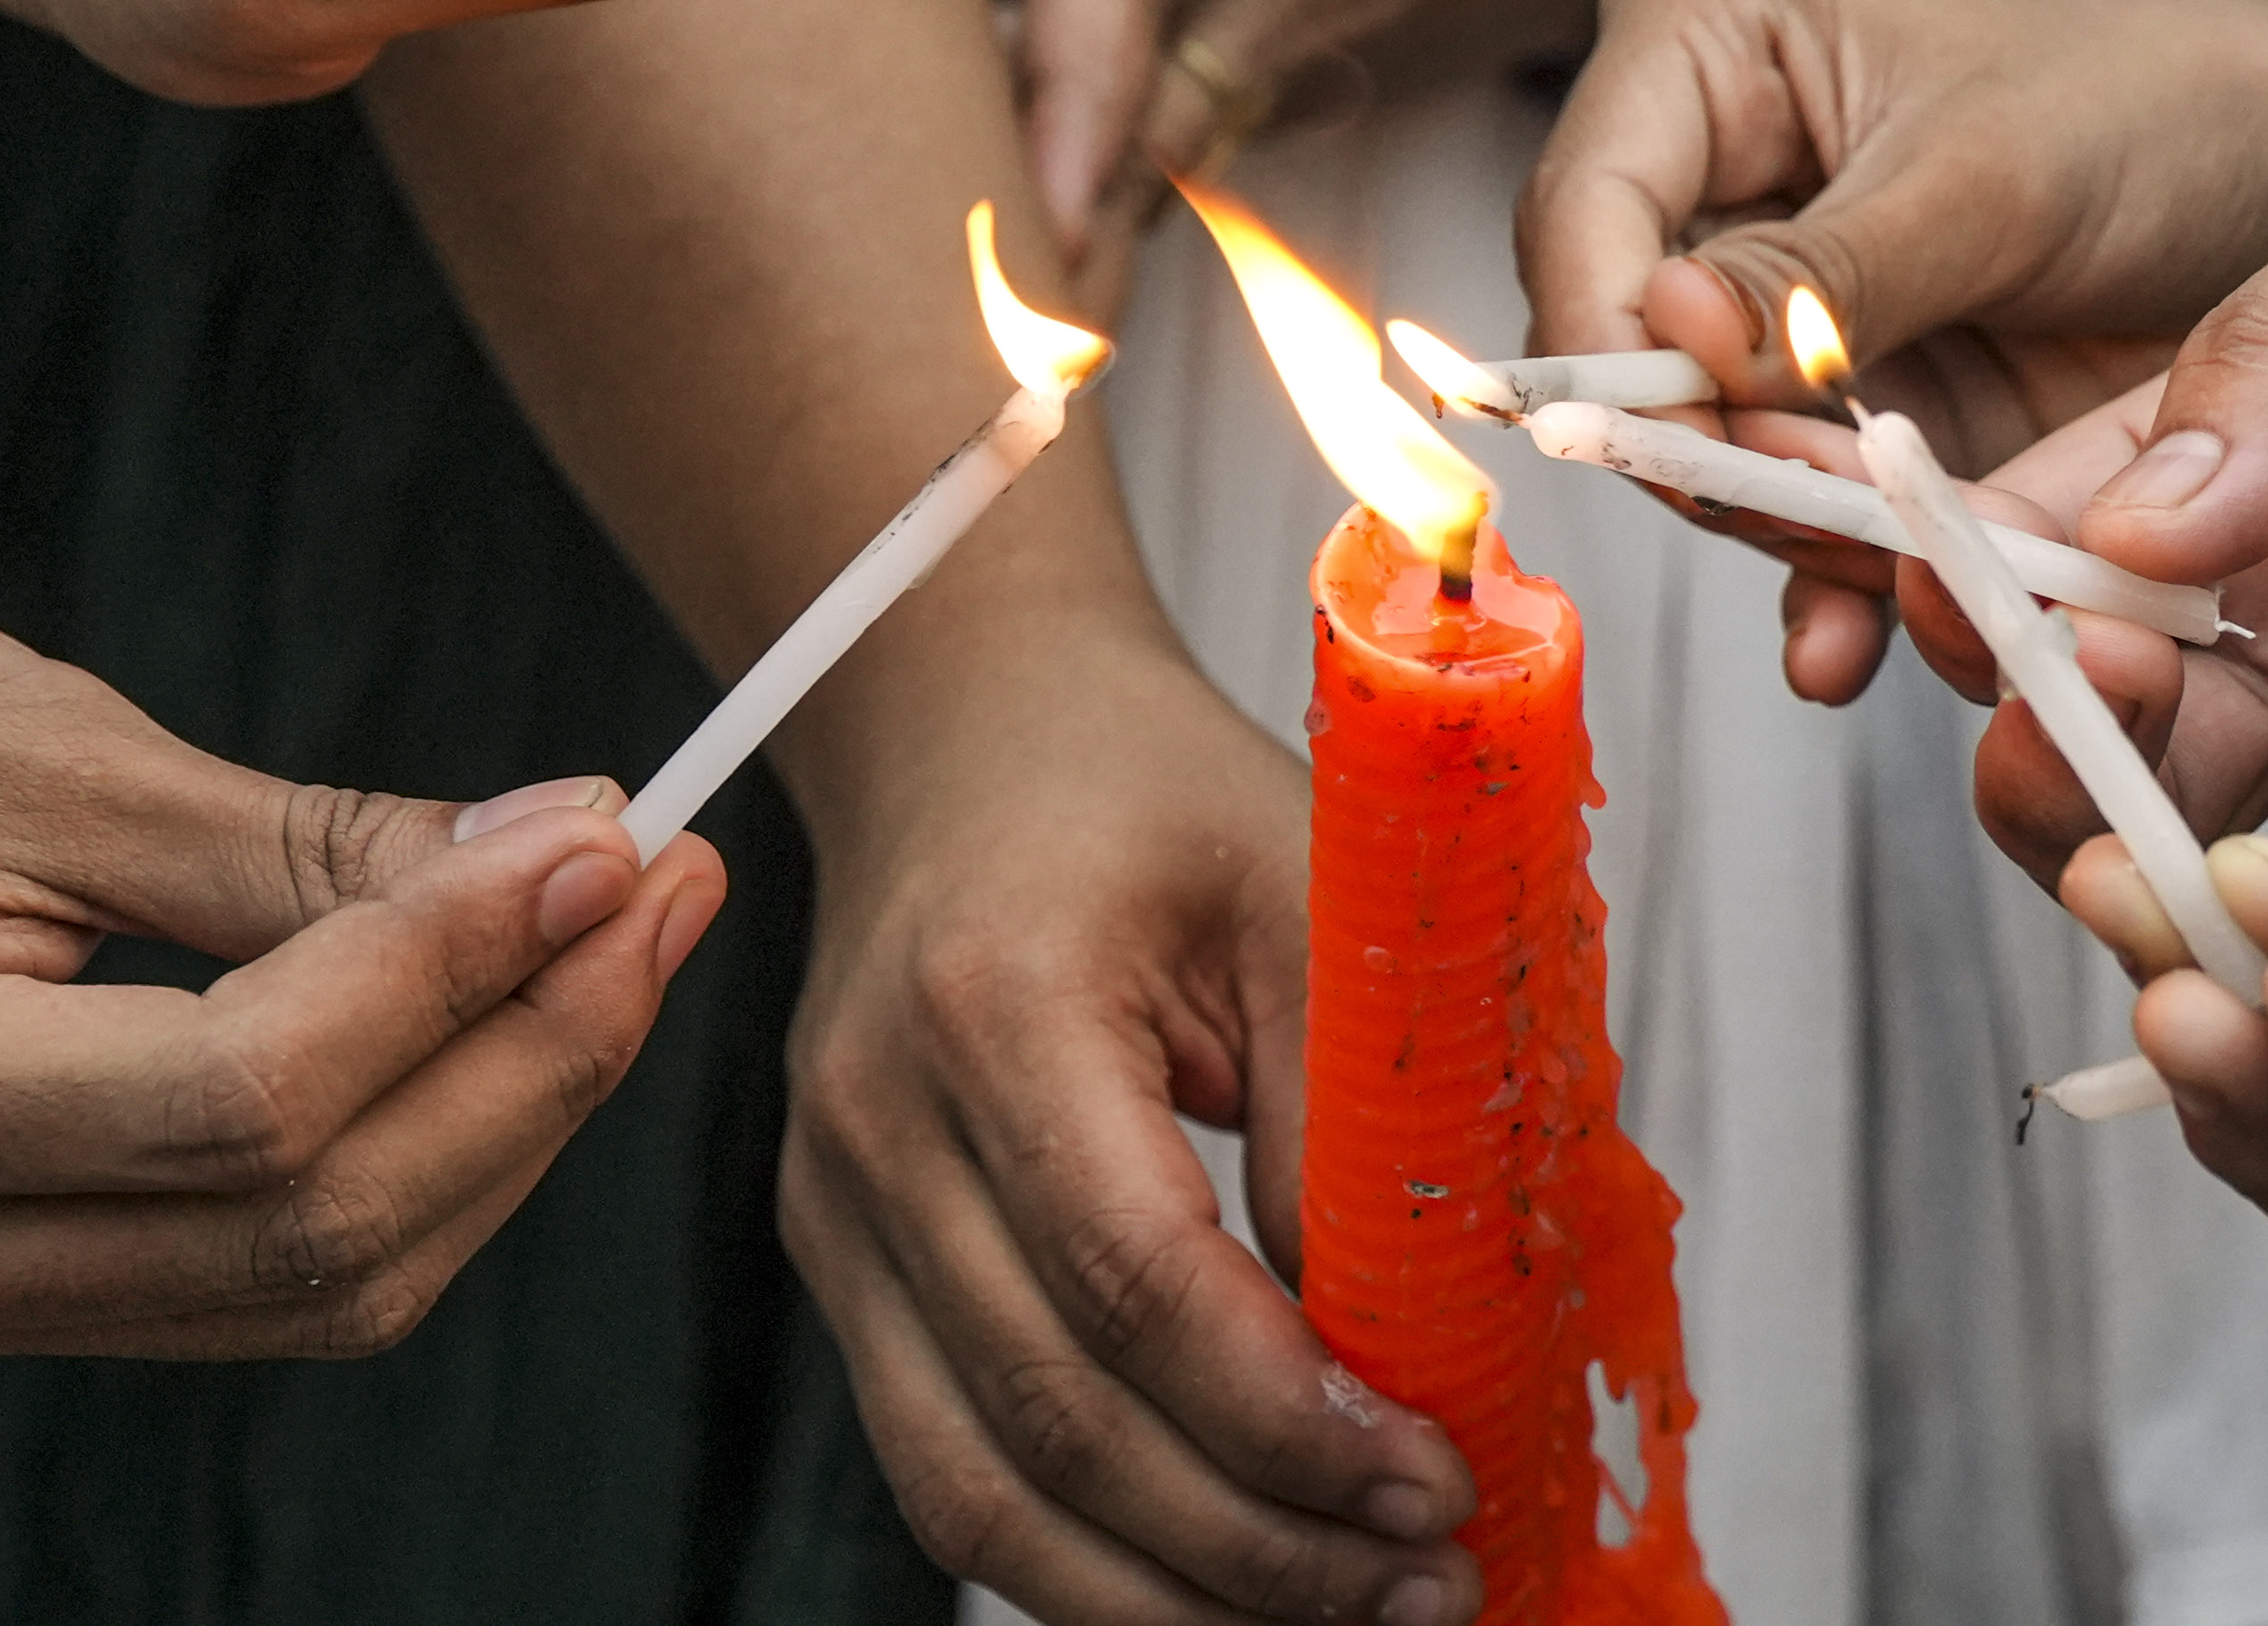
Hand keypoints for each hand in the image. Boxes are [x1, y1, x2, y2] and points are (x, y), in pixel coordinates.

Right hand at [0, 558, 718, 1358]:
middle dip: (538, 1056)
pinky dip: (402, 1153)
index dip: (468, 973)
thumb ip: (301, 843)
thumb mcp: (31, 737)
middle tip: (673, 876)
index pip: (254, 1098)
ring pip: (312, 1282)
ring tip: (626, 929)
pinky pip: (245, 1274)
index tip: (617, 834)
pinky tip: (498, 1013)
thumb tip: (561, 857)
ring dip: (505, 1114)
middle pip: (317, 1226)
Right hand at [782, 628, 1483, 1625]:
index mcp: (994, 1001)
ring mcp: (839, 1212)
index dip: (1286, 1416)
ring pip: (980, 1493)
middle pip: (1057, 1418)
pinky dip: (1088, 1565)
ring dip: (1172, 1595)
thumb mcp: (1304, 882)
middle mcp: (879, 1124)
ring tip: (1344, 1616)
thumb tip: (1419, 1341)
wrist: (966, 731)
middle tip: (1423, 1587)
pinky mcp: (848, 1272)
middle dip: (1257, 1544)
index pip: (1133, 1275)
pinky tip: (1222, 1589)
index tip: (1428, 1483)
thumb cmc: (1141, 791)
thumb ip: (1353, 1105)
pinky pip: (950, 1472)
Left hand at [943, 0, 1758, 264]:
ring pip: (1186, 133)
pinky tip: (1081, 138)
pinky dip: (1151, 137)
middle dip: (1058, 185)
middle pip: (1160, 94)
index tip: (1004, 155)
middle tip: (962, 261)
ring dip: (1088, 166)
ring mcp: (1370, 29)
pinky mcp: (1373, 77)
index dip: (1067, 50)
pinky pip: (1231, 125)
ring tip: (1002, 224)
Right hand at [1516, 0, 2267, 692]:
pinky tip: (1848, 640)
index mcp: (1703, 28)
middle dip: (1708, 449)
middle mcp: (1706, 147)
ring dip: (1777, 521)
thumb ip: (1820, 274)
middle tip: (1814, 516)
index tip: (1683, 443)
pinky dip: (1824, 564)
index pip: (1581, 206)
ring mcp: (1765, 276)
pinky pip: (1783, 489)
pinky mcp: (1832, 381)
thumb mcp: (1991, 180)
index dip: (1611, 343)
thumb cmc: (2165, 97)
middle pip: (1619, 337)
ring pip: (1697, 434)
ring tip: (1880, 575)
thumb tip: (1662, 334)